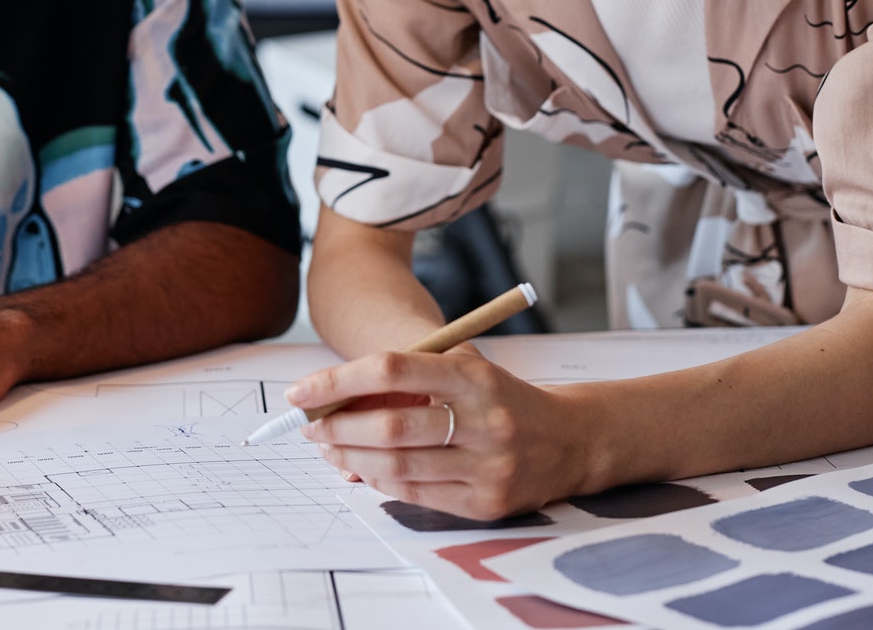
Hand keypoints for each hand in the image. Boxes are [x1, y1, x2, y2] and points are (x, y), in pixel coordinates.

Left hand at [288, 348, 587, 521]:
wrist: (571, 439)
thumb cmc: (500, 397)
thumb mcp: (465, 369)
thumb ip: (408, 379)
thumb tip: (335, 403)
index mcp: (473, 375)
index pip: (391, 369)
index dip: (338, 381)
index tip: (302, 391)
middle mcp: (483, 420)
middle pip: (390, 425)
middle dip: (337, 427)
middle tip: (308, 426)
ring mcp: (488, 465)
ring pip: (398, 465)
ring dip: (350, 458)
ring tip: (328, 448)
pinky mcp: (488, 502)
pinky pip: (417, 494)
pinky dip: (380, 481)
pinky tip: (363, 468)